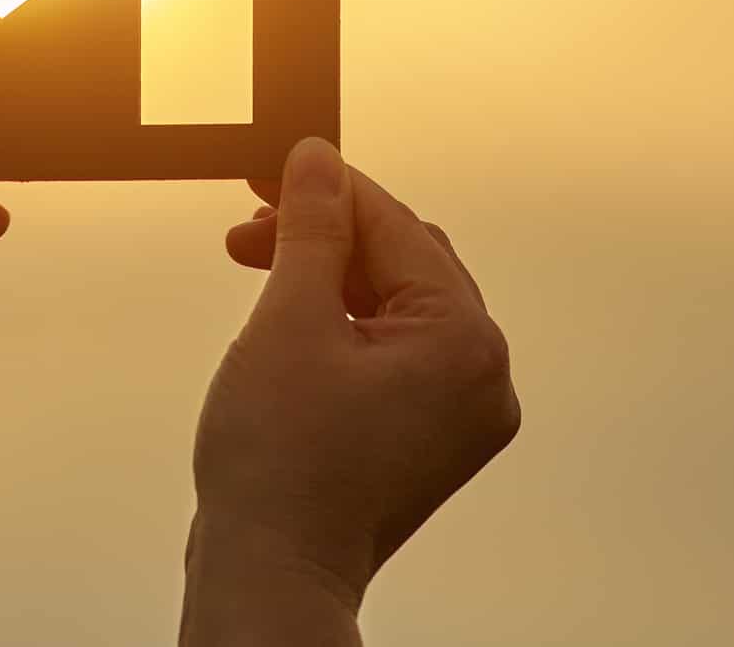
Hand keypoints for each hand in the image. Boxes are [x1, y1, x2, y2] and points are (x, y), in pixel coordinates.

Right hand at [182, 138, 518, 644]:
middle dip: (324, 237)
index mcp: (465, 342)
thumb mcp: (289, 319)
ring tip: (258, 271)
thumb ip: (309, 228)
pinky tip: (291, 319)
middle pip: (403, 262)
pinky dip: (343, 324)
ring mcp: (460, 413)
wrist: (270, 574)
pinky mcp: (428, 436)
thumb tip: (316, 160)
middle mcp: (482, 377)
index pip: (395, 227)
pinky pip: (393, 351)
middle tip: (251, 227)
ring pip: (394, 305)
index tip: (269, 170)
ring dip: (328, 278)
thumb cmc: (280, 466)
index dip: (325, 190)